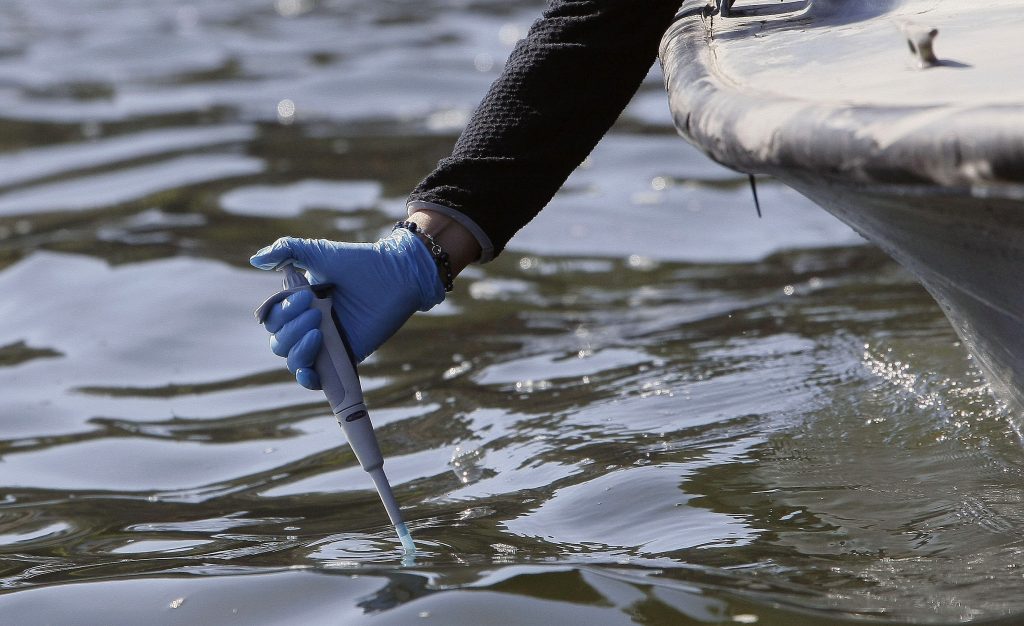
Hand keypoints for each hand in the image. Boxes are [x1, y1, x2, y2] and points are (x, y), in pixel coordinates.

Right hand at [250, 228, 445, 388]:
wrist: (395, 275)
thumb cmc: (359, 262)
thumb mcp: (318, 252)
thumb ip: (287, 250)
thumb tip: (256, 259)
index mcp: (299, 304)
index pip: (272, 319)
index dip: (280, 312)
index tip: (305, 295)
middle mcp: (309, 326)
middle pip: (279, 342)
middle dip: (291, 328)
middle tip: (316, 312)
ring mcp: (326, 343)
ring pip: (293, 361)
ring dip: (298, 351)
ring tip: (318, 333)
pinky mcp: (345, 357)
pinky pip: (320, 379)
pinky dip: (310, 380)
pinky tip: (311, 372)